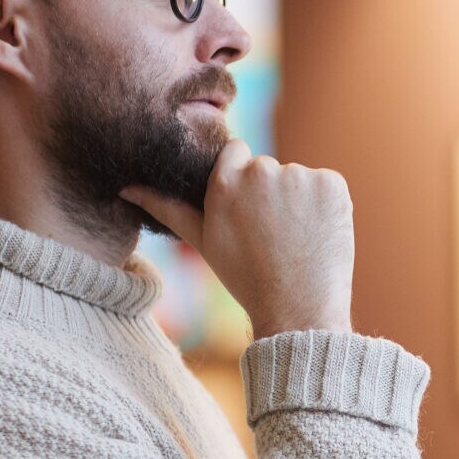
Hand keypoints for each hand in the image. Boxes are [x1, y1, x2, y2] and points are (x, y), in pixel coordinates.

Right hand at [123, 139, 354, 337]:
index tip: (249, 206)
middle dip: (271, 194)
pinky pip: (326, 186)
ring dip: (299, 201)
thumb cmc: (246, 276)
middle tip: (273, 234)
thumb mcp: (202, 240)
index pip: (236, 152)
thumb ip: (167, 207)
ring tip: (295, 239)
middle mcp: (261, 171)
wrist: (298, 306)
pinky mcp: (332, 183)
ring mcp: (300, 176)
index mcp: (225, 182)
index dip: (243, 179)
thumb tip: (126, 187)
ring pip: (298, 179)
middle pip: (267, 169)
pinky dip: (325, 205)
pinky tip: (316, 233)